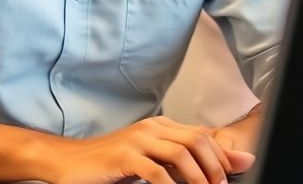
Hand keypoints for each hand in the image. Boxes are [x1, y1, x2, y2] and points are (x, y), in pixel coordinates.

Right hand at [37, 116, 254, 183]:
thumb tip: (225, 162)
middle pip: (197, 140)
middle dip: (215, 166)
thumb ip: (182, 160)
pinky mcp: (124, 156)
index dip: (222, 156)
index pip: (203, 134)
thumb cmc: (109, 163)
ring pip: (180, 153)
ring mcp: (136, 140)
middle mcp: (151, 128)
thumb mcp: (150, 160)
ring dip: (198, 177)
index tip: (233, 175)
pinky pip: (156, 171)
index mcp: (160, 126)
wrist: (68, 162)